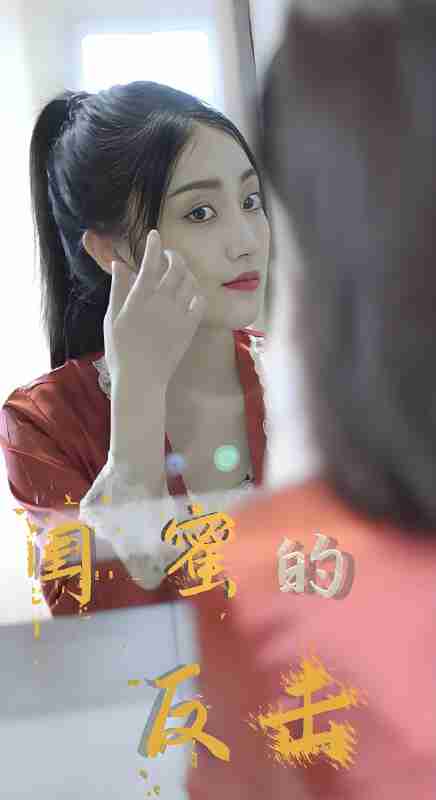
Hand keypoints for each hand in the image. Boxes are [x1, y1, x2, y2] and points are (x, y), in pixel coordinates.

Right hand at [103, 229, 205, 388]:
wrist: (141, 380)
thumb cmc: (121, 349)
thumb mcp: (113, 317)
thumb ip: (118, 288)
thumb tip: (120, 264)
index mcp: (139, 298)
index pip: (150, 262)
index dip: (153, 245)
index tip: (154, 235)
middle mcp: (161, 302)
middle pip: (175, 267)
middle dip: (173, 255)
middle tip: (168, 255)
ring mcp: (178, 314)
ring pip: (189, 281)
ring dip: (185, 271)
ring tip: (177, 272)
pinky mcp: (190, 326)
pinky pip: (200, 300)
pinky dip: (195, 291)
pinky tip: (188, 293)